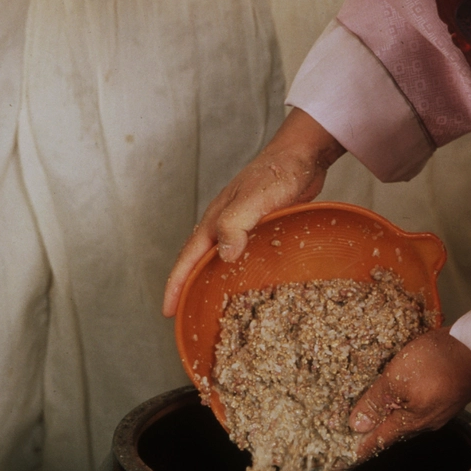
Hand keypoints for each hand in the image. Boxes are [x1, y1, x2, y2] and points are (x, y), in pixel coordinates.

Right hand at [162, 108, 344, 315]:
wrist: (302, 154)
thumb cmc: (278, 172)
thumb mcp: (255, 198)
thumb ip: (236, 224)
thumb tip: (223, 256)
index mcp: (216, 219)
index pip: (188, 257)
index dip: (176, 284)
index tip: (167, 310)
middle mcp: (224, 224)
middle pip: (199, 261)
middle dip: (188, 288)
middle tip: (188, 315)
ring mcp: (243, 225)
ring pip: (221, 259)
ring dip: (213, 281)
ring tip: (214, 307)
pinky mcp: (261, 227)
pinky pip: (243, 255)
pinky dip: (239, 272)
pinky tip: (250, 285)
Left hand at [347, 329, 470, 464]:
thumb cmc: (438, 363)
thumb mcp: (396, 379)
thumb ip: (376, 401)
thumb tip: (357, 425)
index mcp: (412, 422)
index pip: (381, 439)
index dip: (363, 447)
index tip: (349, 458)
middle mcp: (429, 421)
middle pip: (397, 428)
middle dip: (380, 427)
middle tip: (361, 427)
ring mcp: (443, 407)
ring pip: (412, 414)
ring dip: (395, 410)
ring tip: (381, 404)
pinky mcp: (452, 392)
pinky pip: (424, 400)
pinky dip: (410, 396)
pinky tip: (408, 386)